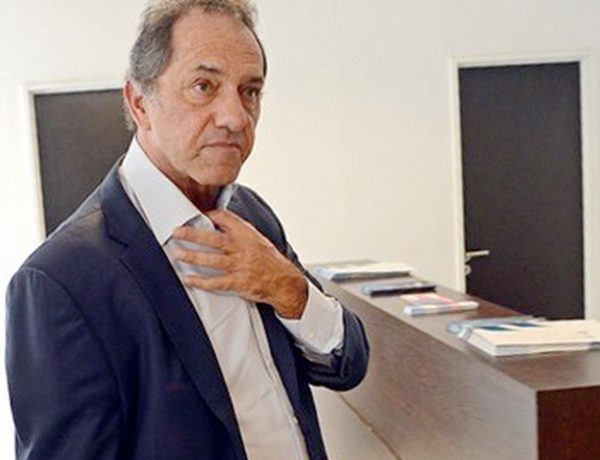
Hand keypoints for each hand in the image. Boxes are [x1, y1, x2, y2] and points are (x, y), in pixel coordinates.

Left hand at [171, 210, 307, 318]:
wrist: (285, 282)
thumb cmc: (270, 260)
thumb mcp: (258, 239)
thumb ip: (239, 230)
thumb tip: (219, 220)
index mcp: (247, 234)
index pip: (225, 218)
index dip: (209, 215)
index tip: (196, 214)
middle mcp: (242, 248)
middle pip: (213, 239)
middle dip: (192, 234)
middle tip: (176, 232)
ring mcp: (240, 266)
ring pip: (211, 260)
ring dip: (192, 256)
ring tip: (177, 253)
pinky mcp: (239, 283)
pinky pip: (216, 282)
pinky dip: (200, 281)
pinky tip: (188, 279)